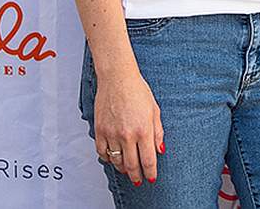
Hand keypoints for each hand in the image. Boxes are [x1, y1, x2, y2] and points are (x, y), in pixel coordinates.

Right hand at [93, 68, 164, 185]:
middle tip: (139, 180)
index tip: (152, 178)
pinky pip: (102, 153)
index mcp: (143, 129)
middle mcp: (127, 135)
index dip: (150, 172)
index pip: (148, 160)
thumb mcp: (154, 110)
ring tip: (128, 170)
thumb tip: (160, 149)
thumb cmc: (137, 90)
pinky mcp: (100, 130)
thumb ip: (157, 132)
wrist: (117, 78)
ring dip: (123, 169)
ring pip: (116, 162)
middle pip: (132, 165)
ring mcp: (112, 134)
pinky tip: (114, 159)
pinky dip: (108, 159)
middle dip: (136, 176)